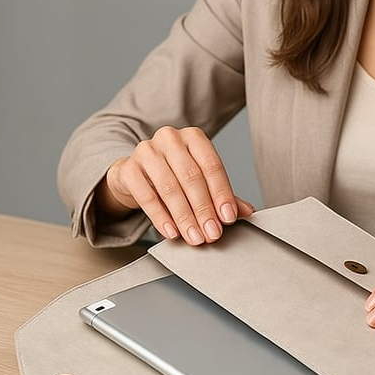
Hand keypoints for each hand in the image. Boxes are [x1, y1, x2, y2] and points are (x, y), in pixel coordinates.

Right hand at [94, 126, 254, 244]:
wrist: (135, 173)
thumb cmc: (173, 174)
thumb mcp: (199, 180)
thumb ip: (222, 194)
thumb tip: (247, 211)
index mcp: (194, 137)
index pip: (212, 165)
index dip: (221, 193)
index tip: (228, 217)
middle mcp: (170, 138)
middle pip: (191, 177)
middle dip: (204, 209)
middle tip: (212, 233)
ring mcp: (147, 151)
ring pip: (169, 187)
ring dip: (184, 216)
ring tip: (194, 236)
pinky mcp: (128, 168)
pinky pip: (145, 196)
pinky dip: (160, 217)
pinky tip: (170, 232)